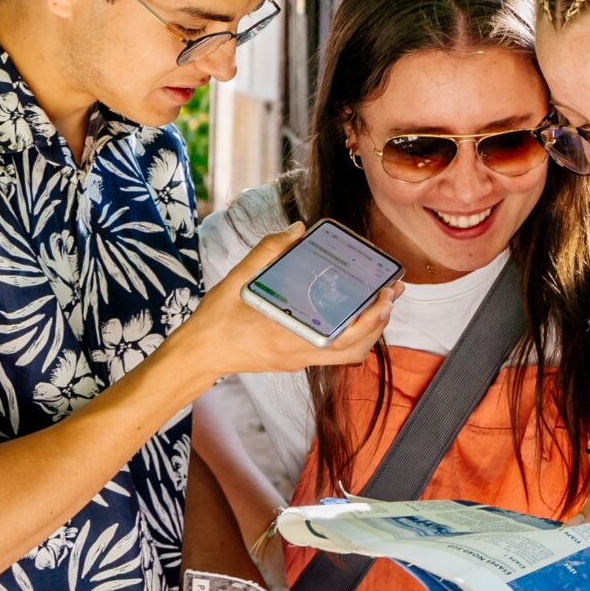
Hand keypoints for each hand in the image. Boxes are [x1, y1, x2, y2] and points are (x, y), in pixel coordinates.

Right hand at [175, 224, 401, 377]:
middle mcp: (298, 354)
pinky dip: (352, 337)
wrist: (198, 355)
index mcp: (287, 336)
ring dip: (369, 331)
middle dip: (379, 322)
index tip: (383, 295)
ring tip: (380, 303)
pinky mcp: (295, 361)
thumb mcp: (236, 279)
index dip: (369, 319)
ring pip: (347, 355)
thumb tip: (297, 229)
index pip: (342, 337)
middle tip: (391, 292)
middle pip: (354, 349)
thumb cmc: (215, 319)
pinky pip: (333, 354)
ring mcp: (298, 361)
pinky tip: (354, 314)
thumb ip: (267, 252)